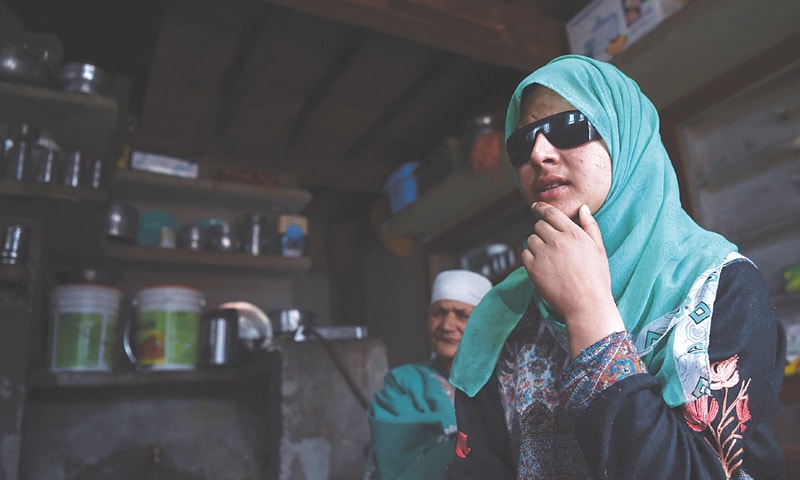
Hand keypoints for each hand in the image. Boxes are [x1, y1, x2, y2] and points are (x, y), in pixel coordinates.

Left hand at [520, 202, 624, 356]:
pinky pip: (524, 254)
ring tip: (550, 259)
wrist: (587, 305)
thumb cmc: (596, 278)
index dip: (541, 208)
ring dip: (536, 245)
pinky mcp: (533, 269)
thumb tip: (582, 208)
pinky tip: (542, 267)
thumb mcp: (599, 249)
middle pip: (539, 226)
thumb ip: (590, 226)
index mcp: (574, 234)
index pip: (551, 213)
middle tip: (551, 245)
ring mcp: (544, 255)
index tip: (535, 207)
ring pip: (531, 239)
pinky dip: (529, 258)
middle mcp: (557, 241)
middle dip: (543, 232)